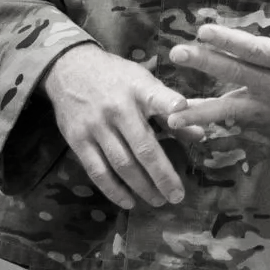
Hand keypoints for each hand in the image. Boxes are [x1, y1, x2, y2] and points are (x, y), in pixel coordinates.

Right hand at [42, 44, 186, 209]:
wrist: (70, 68)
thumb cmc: (116, 78)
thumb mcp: (143, 83)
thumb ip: (169, 110)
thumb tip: (200, 135)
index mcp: (138, 89)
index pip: (156, 96)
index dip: (170, 105)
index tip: (183, 111)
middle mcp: (118, 108)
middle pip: (143, 147)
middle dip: (162, 175)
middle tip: (177, 196)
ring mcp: (96, 125)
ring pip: (122, 164)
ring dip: (142, 187)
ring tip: (158, 200)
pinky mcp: (77, 139)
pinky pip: (97, 170)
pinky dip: (113, 190)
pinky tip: (128, 201)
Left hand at [166, 0, 269, 134]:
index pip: (256, 51)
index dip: (229, 41)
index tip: (203, 30)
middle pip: (237, 75)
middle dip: (205, 65)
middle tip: (176, 54)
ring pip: (232, 108)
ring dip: (202, 110)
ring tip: (171, 114)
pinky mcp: (268, 114)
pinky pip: (237, 116)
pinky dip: (213, 118)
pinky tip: (186, 119)